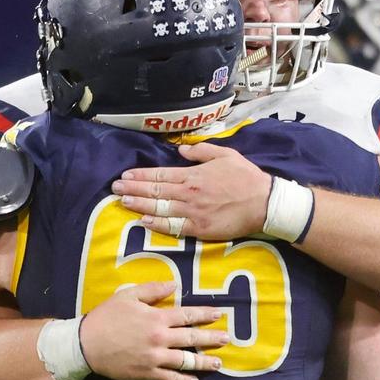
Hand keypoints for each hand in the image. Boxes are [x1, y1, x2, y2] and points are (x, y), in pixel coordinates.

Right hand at [78, 282, 228, 379]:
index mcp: (157, 318)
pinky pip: (170, 378)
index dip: (205, 315)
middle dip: (212, 339)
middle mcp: (160, 338)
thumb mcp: (128, 296)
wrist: (85, 344)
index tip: (219, 315)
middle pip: (192, 339)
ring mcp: (154, 358)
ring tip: (217, 364)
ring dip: (203, 363)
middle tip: (227, 340)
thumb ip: (153, 290)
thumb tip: (174, 285)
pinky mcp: (147, 373)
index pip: (188, 315)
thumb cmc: (106, 317)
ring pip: (186, 361)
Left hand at [111, 142, 271, 239]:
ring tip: (123, 203)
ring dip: (139, 205)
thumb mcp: (226, 155)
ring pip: (159, 208)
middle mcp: (189, 193)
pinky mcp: (200, 229)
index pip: (160, 174)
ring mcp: (193, 212)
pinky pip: (173, 227)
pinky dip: (157, 224)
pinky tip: (144, 221)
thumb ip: (201, 151)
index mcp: (193, 175)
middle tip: (115, 189)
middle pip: (155, 191)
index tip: (125, 176)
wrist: (264, 203)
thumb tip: (181, 150)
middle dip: (133, 189)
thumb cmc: (246, 178)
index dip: (140, 176)